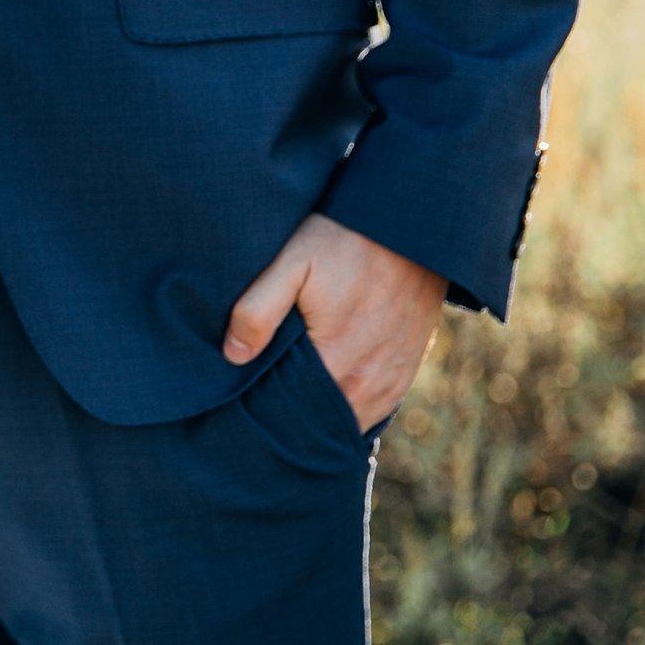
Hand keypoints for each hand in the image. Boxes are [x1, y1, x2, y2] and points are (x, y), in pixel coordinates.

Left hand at [225, 213, 447, 429]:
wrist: (412, 226)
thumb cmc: (344, 242)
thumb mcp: (292, 263)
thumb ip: (259, 310)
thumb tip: (233, 356)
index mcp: (337, 362)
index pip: (290, 411)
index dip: (263, 409)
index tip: (243, 400)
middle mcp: (369, 383)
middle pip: (317, 419)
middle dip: (288, 414)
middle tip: (258, 401)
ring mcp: (392, 381)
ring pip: (345, 418)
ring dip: (318, 412)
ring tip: (287, 395)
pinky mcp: (406, 371)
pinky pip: (371, 408)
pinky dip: (345, 405)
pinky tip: (321, 389)